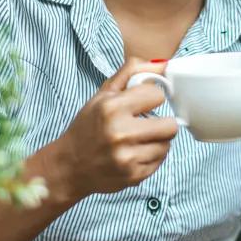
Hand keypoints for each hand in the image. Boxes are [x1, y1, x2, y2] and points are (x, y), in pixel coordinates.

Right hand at [52, 57, 177, 199]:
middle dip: (161, 123)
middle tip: (146, 124)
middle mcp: (120, 133)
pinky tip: (135, 153)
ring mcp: (127, 158)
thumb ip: (132, 73)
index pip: (157, 95)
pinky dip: (151, 156)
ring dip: (156, 141)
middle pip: (170, 125)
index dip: (151, 98)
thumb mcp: (103, 94)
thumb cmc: (88, 127)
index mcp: (111, 107)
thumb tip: (163, 64)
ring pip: (167, 145)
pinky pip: (160, 161)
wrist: (70, 166)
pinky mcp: (133, 176)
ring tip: (138, 140)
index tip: (143, 104)